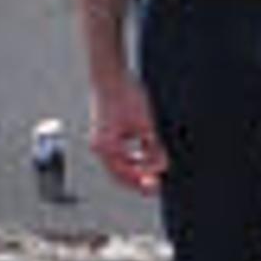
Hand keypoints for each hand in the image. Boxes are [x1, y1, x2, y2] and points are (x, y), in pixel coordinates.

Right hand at [88, 72, 165, 193]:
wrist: (110, 74)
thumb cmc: (123, 94)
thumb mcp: (145, 125)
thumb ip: (154, 148)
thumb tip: (161, 165)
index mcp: (107, 147)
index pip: (124, 176)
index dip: (141, 183)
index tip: (155, 185)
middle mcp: (99, 146)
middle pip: (120, 172)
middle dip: (139, 177)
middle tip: (155, 182)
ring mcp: (99, 139)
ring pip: (119, 162)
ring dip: (136, 165)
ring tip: (152, 165)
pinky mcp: (103, 131)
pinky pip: (118, 151)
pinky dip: (131, 154)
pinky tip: (144, 152)